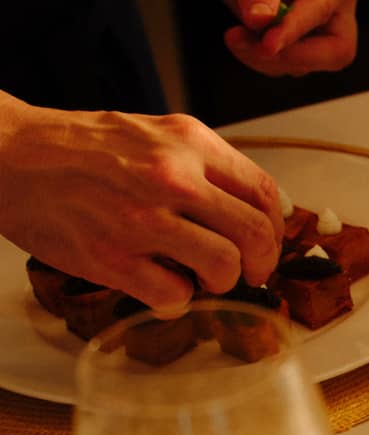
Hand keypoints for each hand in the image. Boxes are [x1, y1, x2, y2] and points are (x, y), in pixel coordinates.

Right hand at [0, 100, 280, 308]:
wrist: (9, 155)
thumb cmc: (80, 148)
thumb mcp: (155, 135)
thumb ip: (205, 166)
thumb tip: (254, 206)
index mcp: (190, 143)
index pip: (264, 192)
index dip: (276, 227)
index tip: (267, 242)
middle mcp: (173, 178)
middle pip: (256, 233)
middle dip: (261, 263)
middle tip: (248, 272)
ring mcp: (142, 219)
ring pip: (224, 266)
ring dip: (221, 282)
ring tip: (200, 277)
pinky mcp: (112, 257)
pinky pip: (174, 295)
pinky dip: (176, 300)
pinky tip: (161, 287)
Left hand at [186, 0, 360, 77]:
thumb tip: (262, 21)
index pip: (326, 7)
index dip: (297, 28)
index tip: (267, 42)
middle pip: (336, 48)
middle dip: (296, 55)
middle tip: (257, 48)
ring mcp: (316, 16)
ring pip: (310, 61)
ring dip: (272, 59)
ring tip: (236, 37)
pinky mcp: (292, 29)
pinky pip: (286, 60)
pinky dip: (261, 58)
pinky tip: (239, 37)